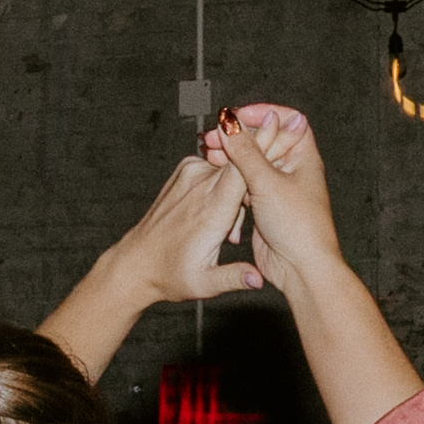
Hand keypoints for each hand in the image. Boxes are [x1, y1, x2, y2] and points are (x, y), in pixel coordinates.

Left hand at [108, 156, 264, 305]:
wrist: (137, 263)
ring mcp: (190, 173)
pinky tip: (214, 213)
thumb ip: (233, 277)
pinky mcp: (185, 170)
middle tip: (242, 226)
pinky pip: (217, 168)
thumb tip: (258, 279)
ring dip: (237, 193)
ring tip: (224, 230)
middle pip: (244, 163)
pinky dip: (223, 186)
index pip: (243, 166)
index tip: (286, 140)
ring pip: (232, 169)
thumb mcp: (204, 283)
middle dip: (256, 184)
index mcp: (210, 209)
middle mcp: (199, 185)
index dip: (265, 151)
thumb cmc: (170, 274)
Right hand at [200, 102, 343, 280]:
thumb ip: (245, 151)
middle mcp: (291, 169)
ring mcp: (276, 187)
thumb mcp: (267, 182)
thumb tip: (228, 123)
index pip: (287, 120)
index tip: (236, 116)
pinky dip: (228, 176)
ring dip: (229, 156)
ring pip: (249, 161)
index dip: (262, 113)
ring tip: (208, 156)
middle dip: (236, 135)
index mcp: (303, 157)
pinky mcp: (263, 205)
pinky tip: (213, 176)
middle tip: (211, 138)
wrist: (300, 268)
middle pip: (263, 139)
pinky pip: (243, 182)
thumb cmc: (298, 226)